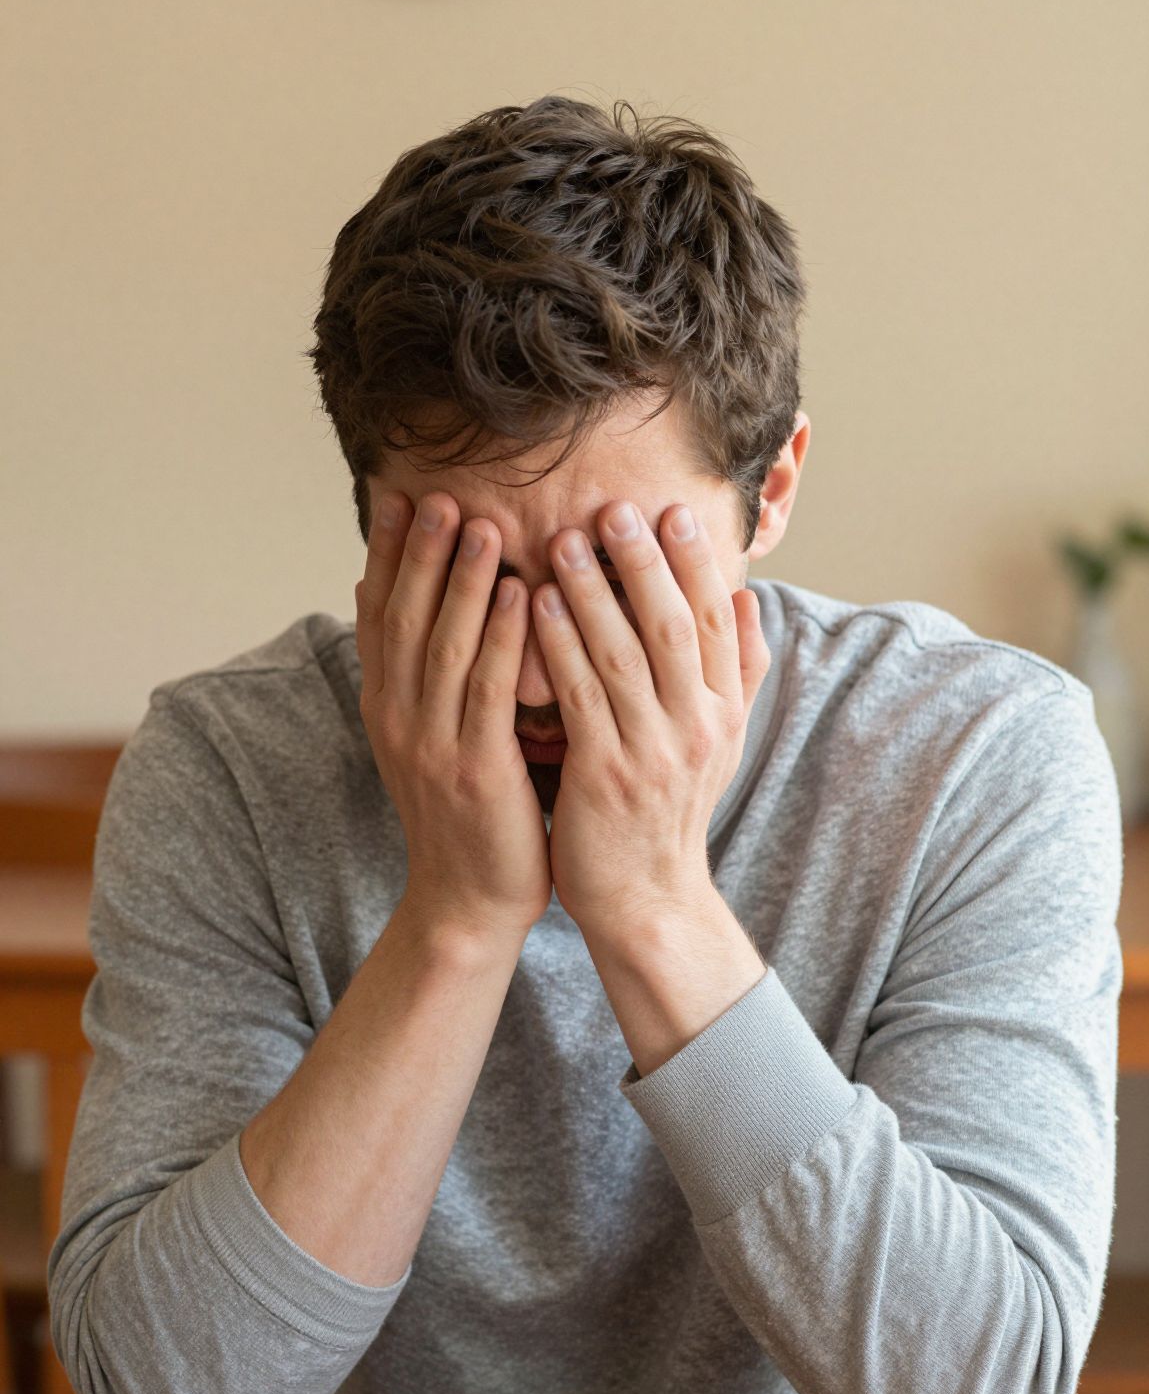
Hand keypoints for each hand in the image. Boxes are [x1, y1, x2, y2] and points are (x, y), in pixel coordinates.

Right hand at [356, 489, 552, 941]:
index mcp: (387, 708)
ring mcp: (434, 746)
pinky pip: (490, 693)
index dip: (391, 555)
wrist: (469, 900)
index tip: (401, 496)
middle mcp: (399, 720)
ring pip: (445, 648)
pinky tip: (523, 596)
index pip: (380, 615)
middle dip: (423, 554)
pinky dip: (505, 640)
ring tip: (481, 524)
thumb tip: (397, 607)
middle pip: (406, 620)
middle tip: (441, 493)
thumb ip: (422, 675)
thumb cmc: (467, 813)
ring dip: (463, 583)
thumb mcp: (430, 736)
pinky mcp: (476, 772)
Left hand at [532, 500, 770, 936]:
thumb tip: (748, 598)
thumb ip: (736, 671)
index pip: (712, 620)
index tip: (669, 510)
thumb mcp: (720, 744)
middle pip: (671, 626)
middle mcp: (696, 726)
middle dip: (643, 562)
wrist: (646, 900)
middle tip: (613, 506)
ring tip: (564, 539)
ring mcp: (652, 752)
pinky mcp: (606, 775)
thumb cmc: (670, 813)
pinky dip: (561, 645)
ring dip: (593, 591)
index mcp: (722, 711)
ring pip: (623, 654)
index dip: (692, 563)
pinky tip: (537, 604)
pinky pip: (582, 696)